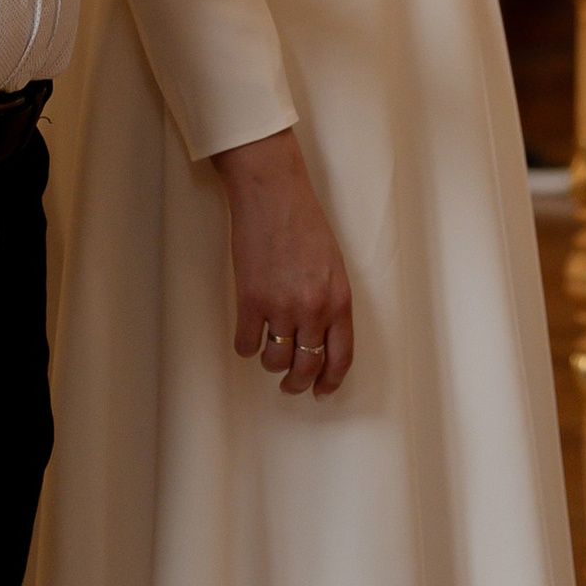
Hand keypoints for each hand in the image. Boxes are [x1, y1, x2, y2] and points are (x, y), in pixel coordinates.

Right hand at [215, 127, 352, 395]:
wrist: (273, 194)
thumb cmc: (304, 222)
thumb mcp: (332, 265)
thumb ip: (330, 302)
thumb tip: (319, 337)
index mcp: (339, 300)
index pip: (340, 358)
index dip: (330, 382)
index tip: (321, 392)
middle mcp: (313, 310)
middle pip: (307, 367)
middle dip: (297, 383)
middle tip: (290, 384)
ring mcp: (280, 307)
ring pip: (275, 361)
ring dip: (270, 363)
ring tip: (268, 351)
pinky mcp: (250, 301)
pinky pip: (246, 344)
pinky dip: (245, 346)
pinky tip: (247, 336)